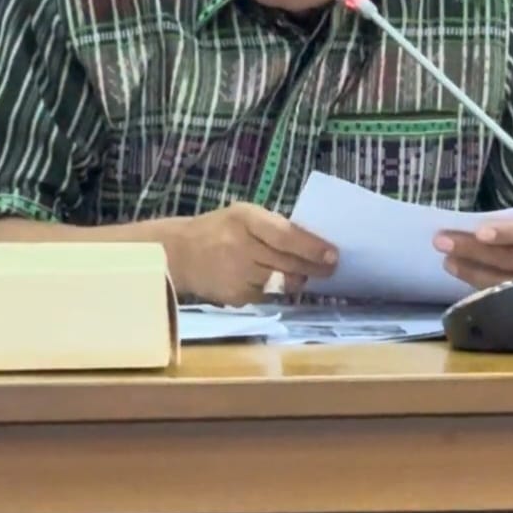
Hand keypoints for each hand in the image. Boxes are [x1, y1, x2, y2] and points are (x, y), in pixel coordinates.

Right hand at [167, 203, 337, 306]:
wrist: (178, 254)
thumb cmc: (219, 230)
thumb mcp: (243, 215)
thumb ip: (272, 226)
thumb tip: (312, 243)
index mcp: (245, 220)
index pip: (285, 236)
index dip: (312, 247)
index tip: (333, 254)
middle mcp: (241, 247)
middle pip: (288, 263)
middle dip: (314, 268)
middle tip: (331, 268)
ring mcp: (237, 275)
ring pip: (281, 283)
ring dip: (296, 280)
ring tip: (303, 275)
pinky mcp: (235, 297)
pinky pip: (266, 296)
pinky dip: (274, 290)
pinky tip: (271, 281)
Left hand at [434, 203, 512, 290]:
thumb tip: (488, 225)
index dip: (509, 234)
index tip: (479, 231)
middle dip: (475, 250)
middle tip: (441, 241)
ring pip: (509, 281)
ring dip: (473, 271)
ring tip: (447, 260)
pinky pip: (511, 296)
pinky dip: (485, 287)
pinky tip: (464, 276)